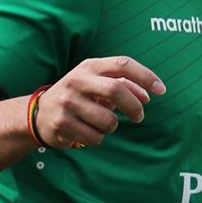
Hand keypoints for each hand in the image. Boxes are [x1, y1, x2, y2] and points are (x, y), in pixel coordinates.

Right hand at [34, 56, 164, 148]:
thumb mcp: (97, 85)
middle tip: (139, 117)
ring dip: (112, 127)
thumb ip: (124, 85)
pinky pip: (96, 137)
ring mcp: (67, 102)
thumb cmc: (79, 97)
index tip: (162, 90)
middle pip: (116, 90)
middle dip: (134, 107)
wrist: (40, 114)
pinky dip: (98, 138)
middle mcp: (76, 81)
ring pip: (109, 121)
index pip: (122, 64)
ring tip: (100, 123)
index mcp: (89, 67)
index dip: (145, 76)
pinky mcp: (62, 123)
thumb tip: (148, 95)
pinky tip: (85, 132)